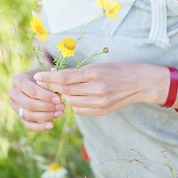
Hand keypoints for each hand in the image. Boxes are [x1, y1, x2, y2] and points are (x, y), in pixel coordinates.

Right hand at [8, 68, 64, 130]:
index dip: (46, 96)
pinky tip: (52, 125)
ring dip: (46, 116)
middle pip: (29, 104)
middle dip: (47, 107)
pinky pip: (28, 125)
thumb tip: (58, 88)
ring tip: (60, 113)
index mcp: (18, 80)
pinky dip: (40, 126)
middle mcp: (13, 93)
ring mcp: (15, 106)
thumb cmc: (44, 75)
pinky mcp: (19, 116)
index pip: (32, 91)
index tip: (59, 99)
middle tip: (62, 107)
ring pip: (29, 115)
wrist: (39, 79)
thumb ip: (51, 80)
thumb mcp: (47, 73)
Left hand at [33, 62, 169, 115]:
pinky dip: (74, 104)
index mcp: (95, 74)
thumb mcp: (99, 65)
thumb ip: (80, 73)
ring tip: (60, 90)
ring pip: (71, 102)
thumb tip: (58, 77)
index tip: (37, 75)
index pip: (64, 77)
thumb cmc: (119, 69)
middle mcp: (96, 89)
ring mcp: (99, 102)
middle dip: (51, 87)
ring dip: (63, 96)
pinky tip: (75, 98)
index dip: (48, 77)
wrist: (141, 82)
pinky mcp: (102, 111)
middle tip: (41, 83)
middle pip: (65, 90)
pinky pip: (80, 110)